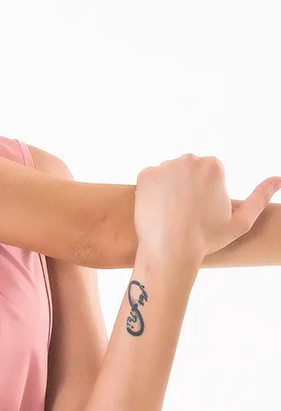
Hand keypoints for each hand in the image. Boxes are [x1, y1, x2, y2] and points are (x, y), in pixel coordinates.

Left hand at [134, 154, 280, 265]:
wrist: (171, 250)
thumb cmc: (208, 238)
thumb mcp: (241, 221)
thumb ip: (261, 196)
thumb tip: (278, 179)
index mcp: (213, 165)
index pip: (209, 173)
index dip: (207, 193)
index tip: (203, 210)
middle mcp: (188, 159)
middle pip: (188, 169)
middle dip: (189, 185)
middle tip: (187, 212)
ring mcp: (164, 166)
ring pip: (169, 174)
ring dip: (170, 187)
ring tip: (172, 212)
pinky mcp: (144, 175)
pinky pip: (150, 179)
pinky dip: (152, 191)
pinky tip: (158, 209)